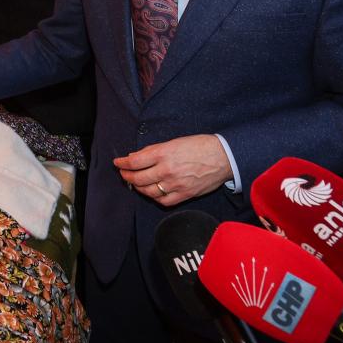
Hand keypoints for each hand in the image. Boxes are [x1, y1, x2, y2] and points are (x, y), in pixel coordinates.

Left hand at [113, 134, 231, 206]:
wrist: (224, 157)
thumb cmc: (200, 146)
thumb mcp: (174, 142)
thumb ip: (154, 150)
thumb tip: (136, 157)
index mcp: (163, 154)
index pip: (134, 161)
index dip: (122, 163)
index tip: (118, 163)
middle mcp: (167, 170)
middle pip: (138, 178)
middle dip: (126, 176)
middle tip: (124, 174)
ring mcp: (175, 184)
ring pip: (148, 191)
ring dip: (138, 187)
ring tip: (136, 183)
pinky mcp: (184, 194)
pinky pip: (163, 201)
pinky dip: (155, 198)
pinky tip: (152, 193)